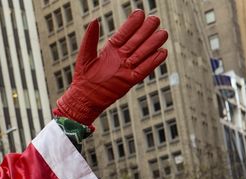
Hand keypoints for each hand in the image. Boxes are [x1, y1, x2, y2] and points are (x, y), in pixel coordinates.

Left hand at [54, 10, 167, 126]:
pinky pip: (144, 70)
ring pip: (144, 53)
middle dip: (146, 30)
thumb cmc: (83, 77)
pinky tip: (162, 52)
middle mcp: (122, 56)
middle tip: (154, 19)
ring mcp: (127, 68)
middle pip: (137, 40)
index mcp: (112, 48)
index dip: (132, 23)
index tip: (140, 13)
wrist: (84, 98)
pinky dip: (153, 62)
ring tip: (162, 33)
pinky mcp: (130, 80)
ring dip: (153, 44)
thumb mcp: (85, 56)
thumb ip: (90, 38)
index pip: (125, 33)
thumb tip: (94, 20)